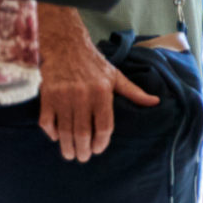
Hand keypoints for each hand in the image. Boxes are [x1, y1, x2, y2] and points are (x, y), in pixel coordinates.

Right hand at [36, 8, 156, 161]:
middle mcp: (83, 96)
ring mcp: (63, 96)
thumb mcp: (116, 76)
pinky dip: (51, 133)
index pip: (104, 126)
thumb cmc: (94, 63)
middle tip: (83, 157)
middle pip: (83, 133)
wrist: (65, 45)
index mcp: (102, 92)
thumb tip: (155, 102)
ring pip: (65, 131)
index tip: (98, 149)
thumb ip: (134, 92)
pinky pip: (47, 121)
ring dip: (67, 146)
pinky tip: (56, 137)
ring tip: (69, 154)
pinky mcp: (47, 96)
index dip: (101, 142)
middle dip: (83, 150)